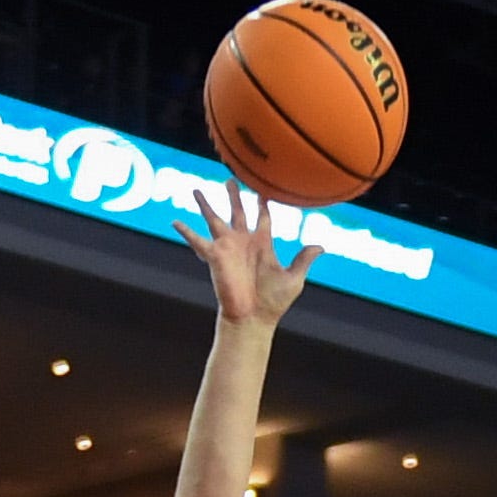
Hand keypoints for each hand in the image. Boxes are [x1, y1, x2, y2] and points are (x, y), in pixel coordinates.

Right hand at [173, 186, 321, 329]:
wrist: (253, 318)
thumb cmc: (273, 302)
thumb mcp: (294, 278)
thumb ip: (304, 260)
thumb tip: (321, 247)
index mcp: (262, 244)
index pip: (263, 218)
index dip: (263, 205)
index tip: (263, 191)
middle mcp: (243, 242)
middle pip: (237, 212)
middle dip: (234, 196)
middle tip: (231, 179)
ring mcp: (227, 247)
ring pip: (214, 219)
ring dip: (205, 205)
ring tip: (196, 190)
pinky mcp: (215, 255)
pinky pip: (196, 240)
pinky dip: (185, 231)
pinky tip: (174, 221)